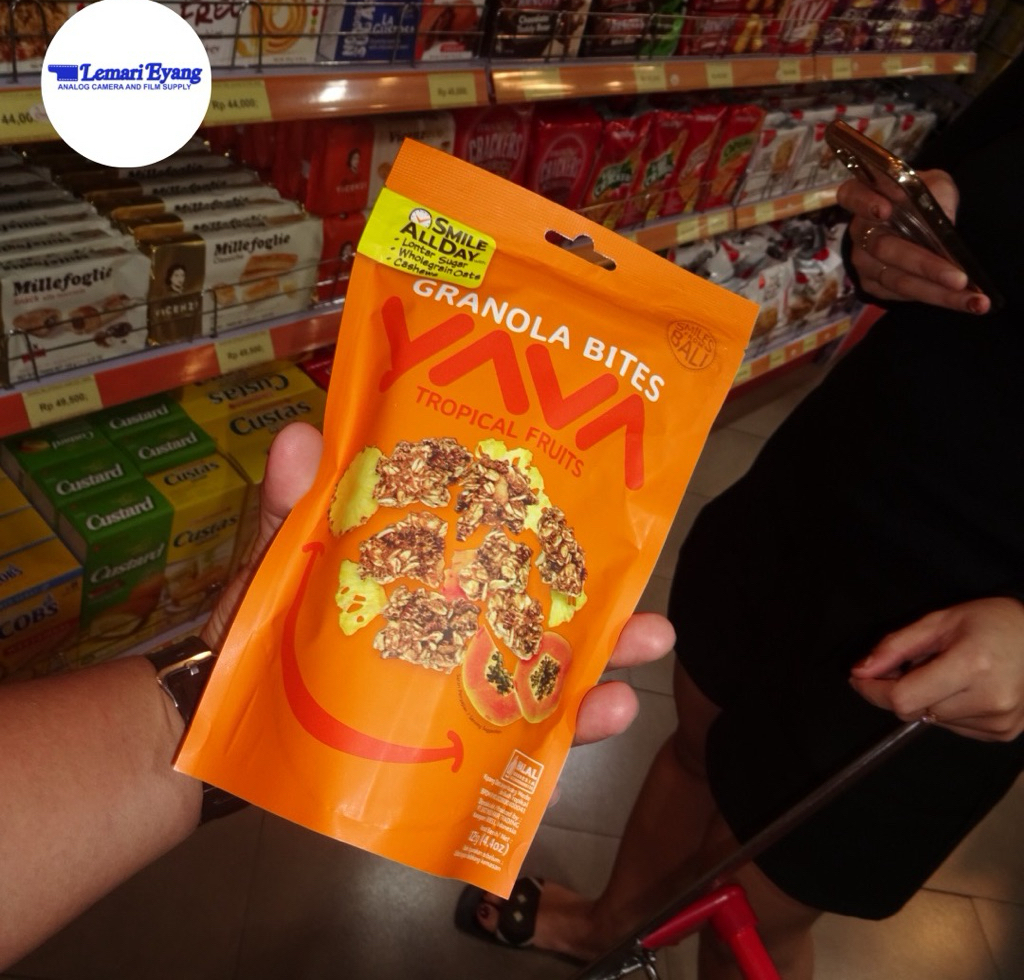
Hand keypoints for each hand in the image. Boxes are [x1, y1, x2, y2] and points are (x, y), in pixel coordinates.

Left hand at [201, 422, 676, 743]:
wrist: (230, 723)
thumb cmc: (261, 628)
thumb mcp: (280, 562)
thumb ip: (295, 509)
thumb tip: (303, 435)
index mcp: (425, 562)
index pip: (493, 525)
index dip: (544, 504)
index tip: (595, 477)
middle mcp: (457, 613)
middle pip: (542, 593)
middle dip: (600, 582)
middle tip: (646, 569)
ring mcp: (463, 675)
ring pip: (550, 659)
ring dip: (608, 649)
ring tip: (652, 639)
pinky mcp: (462, 736)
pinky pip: (525, 732)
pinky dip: (566, 726)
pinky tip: (606, 712)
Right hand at [837, 170, 990, 314]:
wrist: (912, 224)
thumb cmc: (920, 198)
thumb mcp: (933, 184)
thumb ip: (936, 195)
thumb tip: (945, 223)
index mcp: (864, 197)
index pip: (853, 195)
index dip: (865, 203)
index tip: (884, 211)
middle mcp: (858, 231)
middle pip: (883, 248)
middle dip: (924, 264)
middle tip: (959, 278)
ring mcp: (861, 261)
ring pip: (896, 279)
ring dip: (936, 291)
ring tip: (972, 300)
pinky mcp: (869, 283)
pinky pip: (900, 294)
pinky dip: (933, 297)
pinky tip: (960, 300)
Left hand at [849, 597, 1023, 741]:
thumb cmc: (991, 621)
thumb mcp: (938, 622)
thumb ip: (894, 647)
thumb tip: (859, 671)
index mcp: (971, 666)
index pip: (904, 698)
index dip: (873, 691)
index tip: (859, 679)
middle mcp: (989, 699)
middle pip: (915, 711)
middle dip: (900, 690)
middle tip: (912, 665)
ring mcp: (1000, 721)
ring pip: (932, 721)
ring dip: (927, 700)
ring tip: (948, 672)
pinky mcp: (1004, 733)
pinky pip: (954, 728)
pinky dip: (947, 710)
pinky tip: (965, 688)